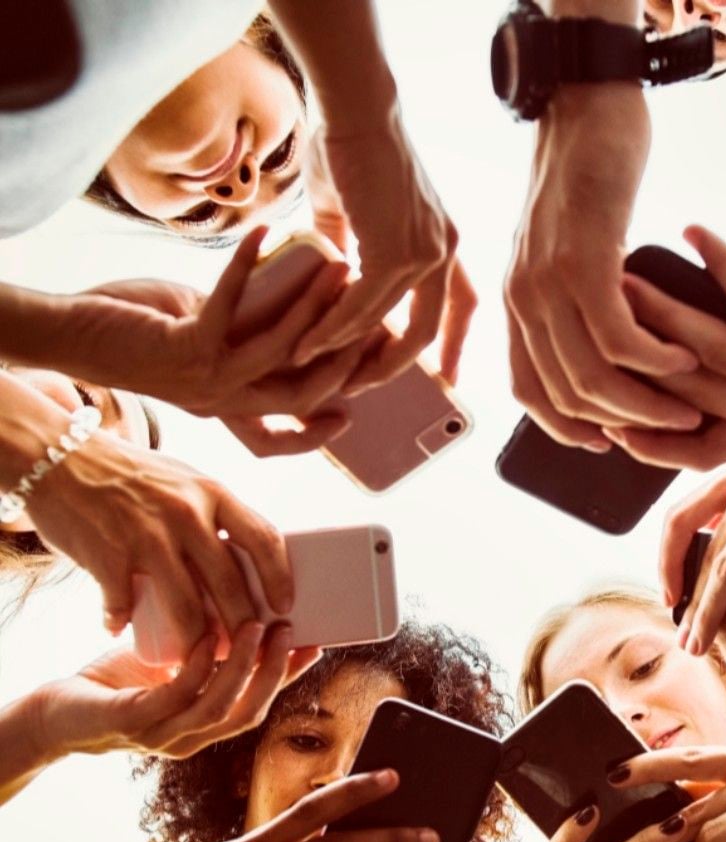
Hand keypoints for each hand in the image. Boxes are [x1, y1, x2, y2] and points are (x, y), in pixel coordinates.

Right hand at [25, 433, 291, 646]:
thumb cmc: (134, 476)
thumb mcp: (188, 482)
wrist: (61, 457)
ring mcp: (147, 536)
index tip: (286, 607)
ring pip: (186, 606)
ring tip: (198, 660)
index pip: (264, 538)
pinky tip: (121, 630)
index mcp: (214, 494)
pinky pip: (124, 605)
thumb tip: (251, 559)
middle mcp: (186, 514)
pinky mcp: (109, 556)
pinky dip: (121, 622)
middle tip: (248, 649)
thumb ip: (217, 514)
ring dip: (196, 642)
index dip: (280, 577)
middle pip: (229, 582)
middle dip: (244, 625)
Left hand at [32, 624, 318, 759]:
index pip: (259, 704)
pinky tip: (208, 636)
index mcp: (204, 726)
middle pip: (249, 711)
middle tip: (289, 629)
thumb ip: (208, 646)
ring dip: (244, 666)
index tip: (314, 644)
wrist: (56, 709)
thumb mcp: (173, 661)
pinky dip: (199, 665)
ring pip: (220, 707)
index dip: (289, 677)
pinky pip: (177, 697)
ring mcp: (161, 735)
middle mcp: (189, 739)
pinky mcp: (131, 722)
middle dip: (275, 671)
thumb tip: (245, 597)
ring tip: (257, 626)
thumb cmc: (118, 681)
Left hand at [63, 229, 359, 434]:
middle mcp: (221, 403)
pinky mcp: (185, 346)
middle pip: (301, 394)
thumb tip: (278, 306)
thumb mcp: (199, 342)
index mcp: (225, 410)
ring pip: (282, 352)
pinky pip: (231, 304)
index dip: (320, 431)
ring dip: (315, 307)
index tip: (354, 406)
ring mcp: (206, 379)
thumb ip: (238, 338)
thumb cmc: (133, 334)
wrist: (69, 336)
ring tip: (338, 268)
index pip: (282, 439)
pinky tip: (262, 232)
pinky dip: (248, 266)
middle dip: (344, 357)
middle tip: (372, 318)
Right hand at [290, 118, 472, 394]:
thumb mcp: (358, 213)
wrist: (354, 108)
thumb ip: (353, 249)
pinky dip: (334, 330)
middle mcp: (443, 252)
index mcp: (444, 243)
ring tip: (315, 367)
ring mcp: (425, 253)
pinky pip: (364, 308)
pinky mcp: (397, 251)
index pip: (462, 305)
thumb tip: (333, 278)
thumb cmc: (352, 148)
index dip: (455, 347)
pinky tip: (308, 343)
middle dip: (394, 366)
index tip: (446, 381)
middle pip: (428, 331)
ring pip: (389, 324)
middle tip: (360, 385)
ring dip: (349, 351)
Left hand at [504, 85, 700, 452]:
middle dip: (625, 424)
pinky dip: (656, 360)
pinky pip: (619, 338)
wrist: (583, 109)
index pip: (528, 391)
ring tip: (689, 404)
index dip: (565, 428)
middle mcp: (523, 302)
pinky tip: (684, 359)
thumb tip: (613, 355)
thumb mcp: (567, 252)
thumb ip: (576, 302)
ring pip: (593, 378)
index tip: (606, 442)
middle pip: (567, 395)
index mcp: (516, 305)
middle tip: (672, 427)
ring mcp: (548, 284)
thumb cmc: (585, 180)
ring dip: (647, 403)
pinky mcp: (583, 262)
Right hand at [614, 225, 725, 468]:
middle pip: (698, 395)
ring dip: (668, 313)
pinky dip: (721, 264)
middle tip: (603, 317)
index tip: (605, 413)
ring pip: (718, 352)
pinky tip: (695, 233)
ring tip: (631, 281)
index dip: (651, 439)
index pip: (704, 451)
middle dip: (644, 357)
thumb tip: (656, 337)